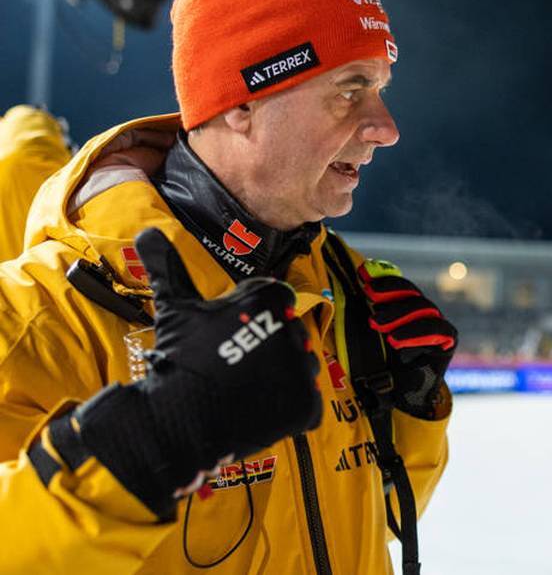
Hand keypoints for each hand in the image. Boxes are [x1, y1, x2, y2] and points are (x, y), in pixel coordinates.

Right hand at [71, 228, 320, 518]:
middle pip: (291, 332)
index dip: (255, 313)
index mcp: (270, 300)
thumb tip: (146, 230)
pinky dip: (289, 406)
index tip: (234, 331)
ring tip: (246, 385)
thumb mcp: (175, 307)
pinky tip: (260, 406)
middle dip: (269, 343)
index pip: (279, 299)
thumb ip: (168, 265)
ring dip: (281, 374)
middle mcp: (294, 330)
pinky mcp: (308, 405)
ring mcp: (303, 370)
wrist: (178, 420)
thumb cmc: (179, 359)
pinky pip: (308, 402)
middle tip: (236, 362)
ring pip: (301, 365)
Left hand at [358, 259, 455, 419]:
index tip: (363, 276)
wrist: (401, 396)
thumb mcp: (370, 337)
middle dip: (389, 293)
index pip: (400, 287)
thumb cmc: (383, 365)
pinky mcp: (448, 341)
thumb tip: (354, 288)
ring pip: (423, 309)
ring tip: (376, 324)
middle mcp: (425, 313)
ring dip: (399, 314)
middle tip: (368, 296)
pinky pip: (437, 331)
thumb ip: (368, 314)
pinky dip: (415, 333)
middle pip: (412, 294)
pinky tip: (395, 340)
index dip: (383, 279)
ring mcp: (439, 325)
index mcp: (408, 307)